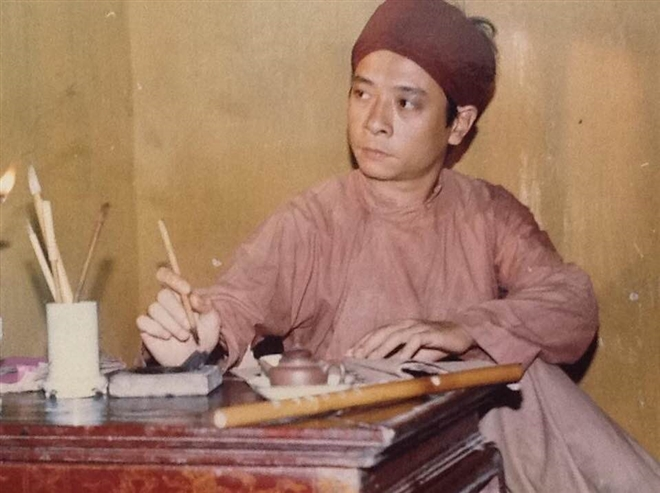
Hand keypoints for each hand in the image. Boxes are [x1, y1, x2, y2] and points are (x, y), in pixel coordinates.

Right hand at [136, 267, 221, 366]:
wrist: (196, 358)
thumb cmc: (204, 334)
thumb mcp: (213, 319)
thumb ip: (206, 306)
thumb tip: (193, 296)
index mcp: (180, 293)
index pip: (168, 276)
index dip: (174, 280)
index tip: (187, 290)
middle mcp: (165, 301)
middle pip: (162, 295)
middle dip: (177, 311)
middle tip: (189, 326)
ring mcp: (154, 314)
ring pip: (154, 309)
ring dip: (171, 324)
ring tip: (184, 336)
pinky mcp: (145, 327)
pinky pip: (143, 321)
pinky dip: (156, 329)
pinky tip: (167, 337)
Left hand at [346, 319, 474, 361]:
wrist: (461, 334)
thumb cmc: (436, 344)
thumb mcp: (414, 350)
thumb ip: (399, 354)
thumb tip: (379, 365)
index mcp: (400, 326)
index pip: (377, 332)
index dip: (362, 342)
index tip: (349, 354)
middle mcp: (406, 324)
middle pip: (382, 333)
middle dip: (367, 345)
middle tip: (355, 357)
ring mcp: (418, 327)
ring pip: (395, 336)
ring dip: (381, 349)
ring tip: (371, 360)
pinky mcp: (430, 333)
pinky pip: (415, 341)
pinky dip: (405, 351)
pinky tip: (398, 361)